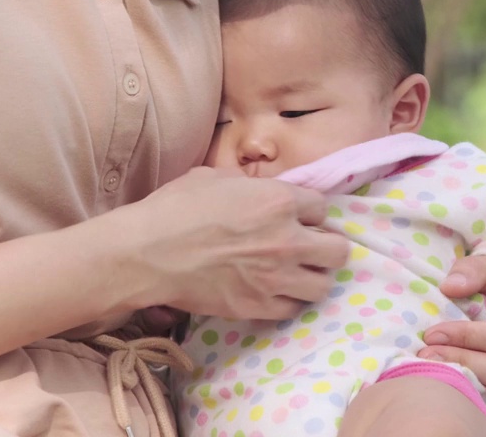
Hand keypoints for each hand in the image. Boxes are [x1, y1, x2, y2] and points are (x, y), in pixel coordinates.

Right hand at [109, 167, 349, 320]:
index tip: (299, 217)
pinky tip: (274, 291)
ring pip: (323, 284)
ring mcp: (275, 277)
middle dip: (327, 247)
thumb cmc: (176, 208)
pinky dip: (287, 300)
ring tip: (296, 273)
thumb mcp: (218, 178)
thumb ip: (252, 185)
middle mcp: (287, 240)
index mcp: (279, 201)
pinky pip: (293, 308)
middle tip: (310, 247)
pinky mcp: (258, 306)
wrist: (148, 253)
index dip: (310, 212)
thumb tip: (264, 190)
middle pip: (337, 250)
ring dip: (312, 277)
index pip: (322, 208)